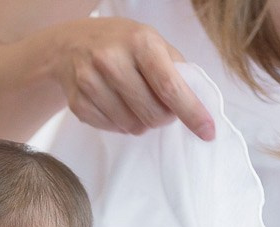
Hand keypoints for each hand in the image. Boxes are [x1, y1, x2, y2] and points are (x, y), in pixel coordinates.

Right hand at [51, 18, 214, 139]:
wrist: (71, 45)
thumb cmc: (122, 44)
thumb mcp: (152, 42)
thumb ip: (176, 71)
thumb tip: (197, 106)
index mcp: (139, 42)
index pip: (170, 87)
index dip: (191, 113)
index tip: (207, 132)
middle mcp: (111, 60)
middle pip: (153, 114)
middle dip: (165, 117)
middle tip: (163, 107)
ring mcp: (91, 82)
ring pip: (133, 126)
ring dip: (142, 121)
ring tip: (136, 102)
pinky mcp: (79, 103)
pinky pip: (114, 129)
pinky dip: (122, 124)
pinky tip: (117, 105)